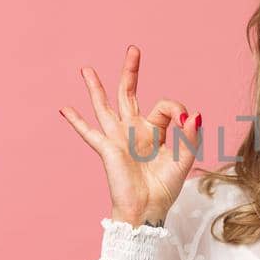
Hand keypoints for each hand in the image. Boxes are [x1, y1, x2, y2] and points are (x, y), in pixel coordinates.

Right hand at [59, 45, 200, 224]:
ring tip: (85, 69)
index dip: (178, 109)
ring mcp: (118, 138)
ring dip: (96, 87)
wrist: (147, 210)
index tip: (187, 120)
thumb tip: (194, 114)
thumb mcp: (184, 160)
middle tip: (133, 49)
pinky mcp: (107, 149)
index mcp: (155, 132)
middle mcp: (134, 131)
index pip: (165, 107)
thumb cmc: (164, 188)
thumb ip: (189, 137)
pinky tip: (64, 109)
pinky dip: (76, 121)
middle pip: (129, 94)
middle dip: (131, 72)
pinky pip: (89, 133)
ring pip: (105, 106)